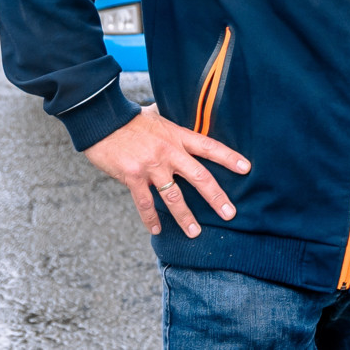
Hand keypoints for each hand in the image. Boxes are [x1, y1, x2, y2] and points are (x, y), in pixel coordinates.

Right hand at [81, 107, 250, 237]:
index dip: (229, 157)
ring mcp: (151, 166)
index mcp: (177, 136)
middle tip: (230, 213)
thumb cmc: (130, 118)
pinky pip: (144, 203)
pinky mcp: (132, 177)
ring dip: (185, 217)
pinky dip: (150, 218)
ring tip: (195, 232)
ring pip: (173, 197)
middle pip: (199, 176)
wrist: (102, 120)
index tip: (246, 168)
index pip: (209, 147)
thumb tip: (180, 116)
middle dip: (216, 197)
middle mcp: (169, 152)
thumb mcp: (157, 116)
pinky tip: (157, 230)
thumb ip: (171, 124)